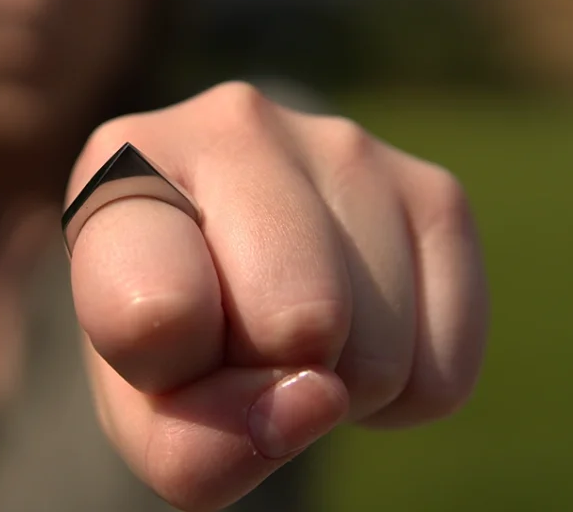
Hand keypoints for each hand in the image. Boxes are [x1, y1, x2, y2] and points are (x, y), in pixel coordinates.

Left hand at [65, 83, 488, 510]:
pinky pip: (444, 369)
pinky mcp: (436, 192)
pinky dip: (402, 392)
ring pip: (377, 353)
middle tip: (240, 345)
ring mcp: (347, 147)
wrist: (238, 272)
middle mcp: (237, 125)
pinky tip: (358, 333)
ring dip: (337, 386)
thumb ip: (193, 446)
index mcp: (128, 164)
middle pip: (294, 320)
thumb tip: (317, 401)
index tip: (164, 357)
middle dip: (269, 374)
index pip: (159, 308)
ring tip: (293, 336)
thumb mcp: (146, 411)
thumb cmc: (171, 340)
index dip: (172, 376)